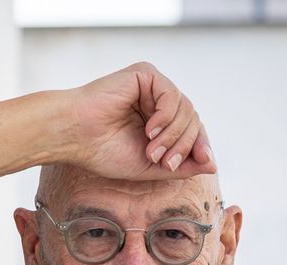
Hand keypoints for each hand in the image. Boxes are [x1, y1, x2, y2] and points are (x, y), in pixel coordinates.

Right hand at [59, 62, 214, 181]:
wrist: (74, 137)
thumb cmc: (102, 152)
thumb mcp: (150, 167)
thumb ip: (181, 166)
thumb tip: (213, 165)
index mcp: (156, 120)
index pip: (191, 129)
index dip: (200, 145)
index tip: (204, 162)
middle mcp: (156, 101)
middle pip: (192, 119)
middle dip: (184, 144)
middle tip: (165, 163)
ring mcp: (152, 86)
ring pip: (186, 109)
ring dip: (174, 135)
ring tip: (152, 151)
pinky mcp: (145, 74)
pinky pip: (172, 95)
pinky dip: (166, 117)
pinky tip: (150, 130)